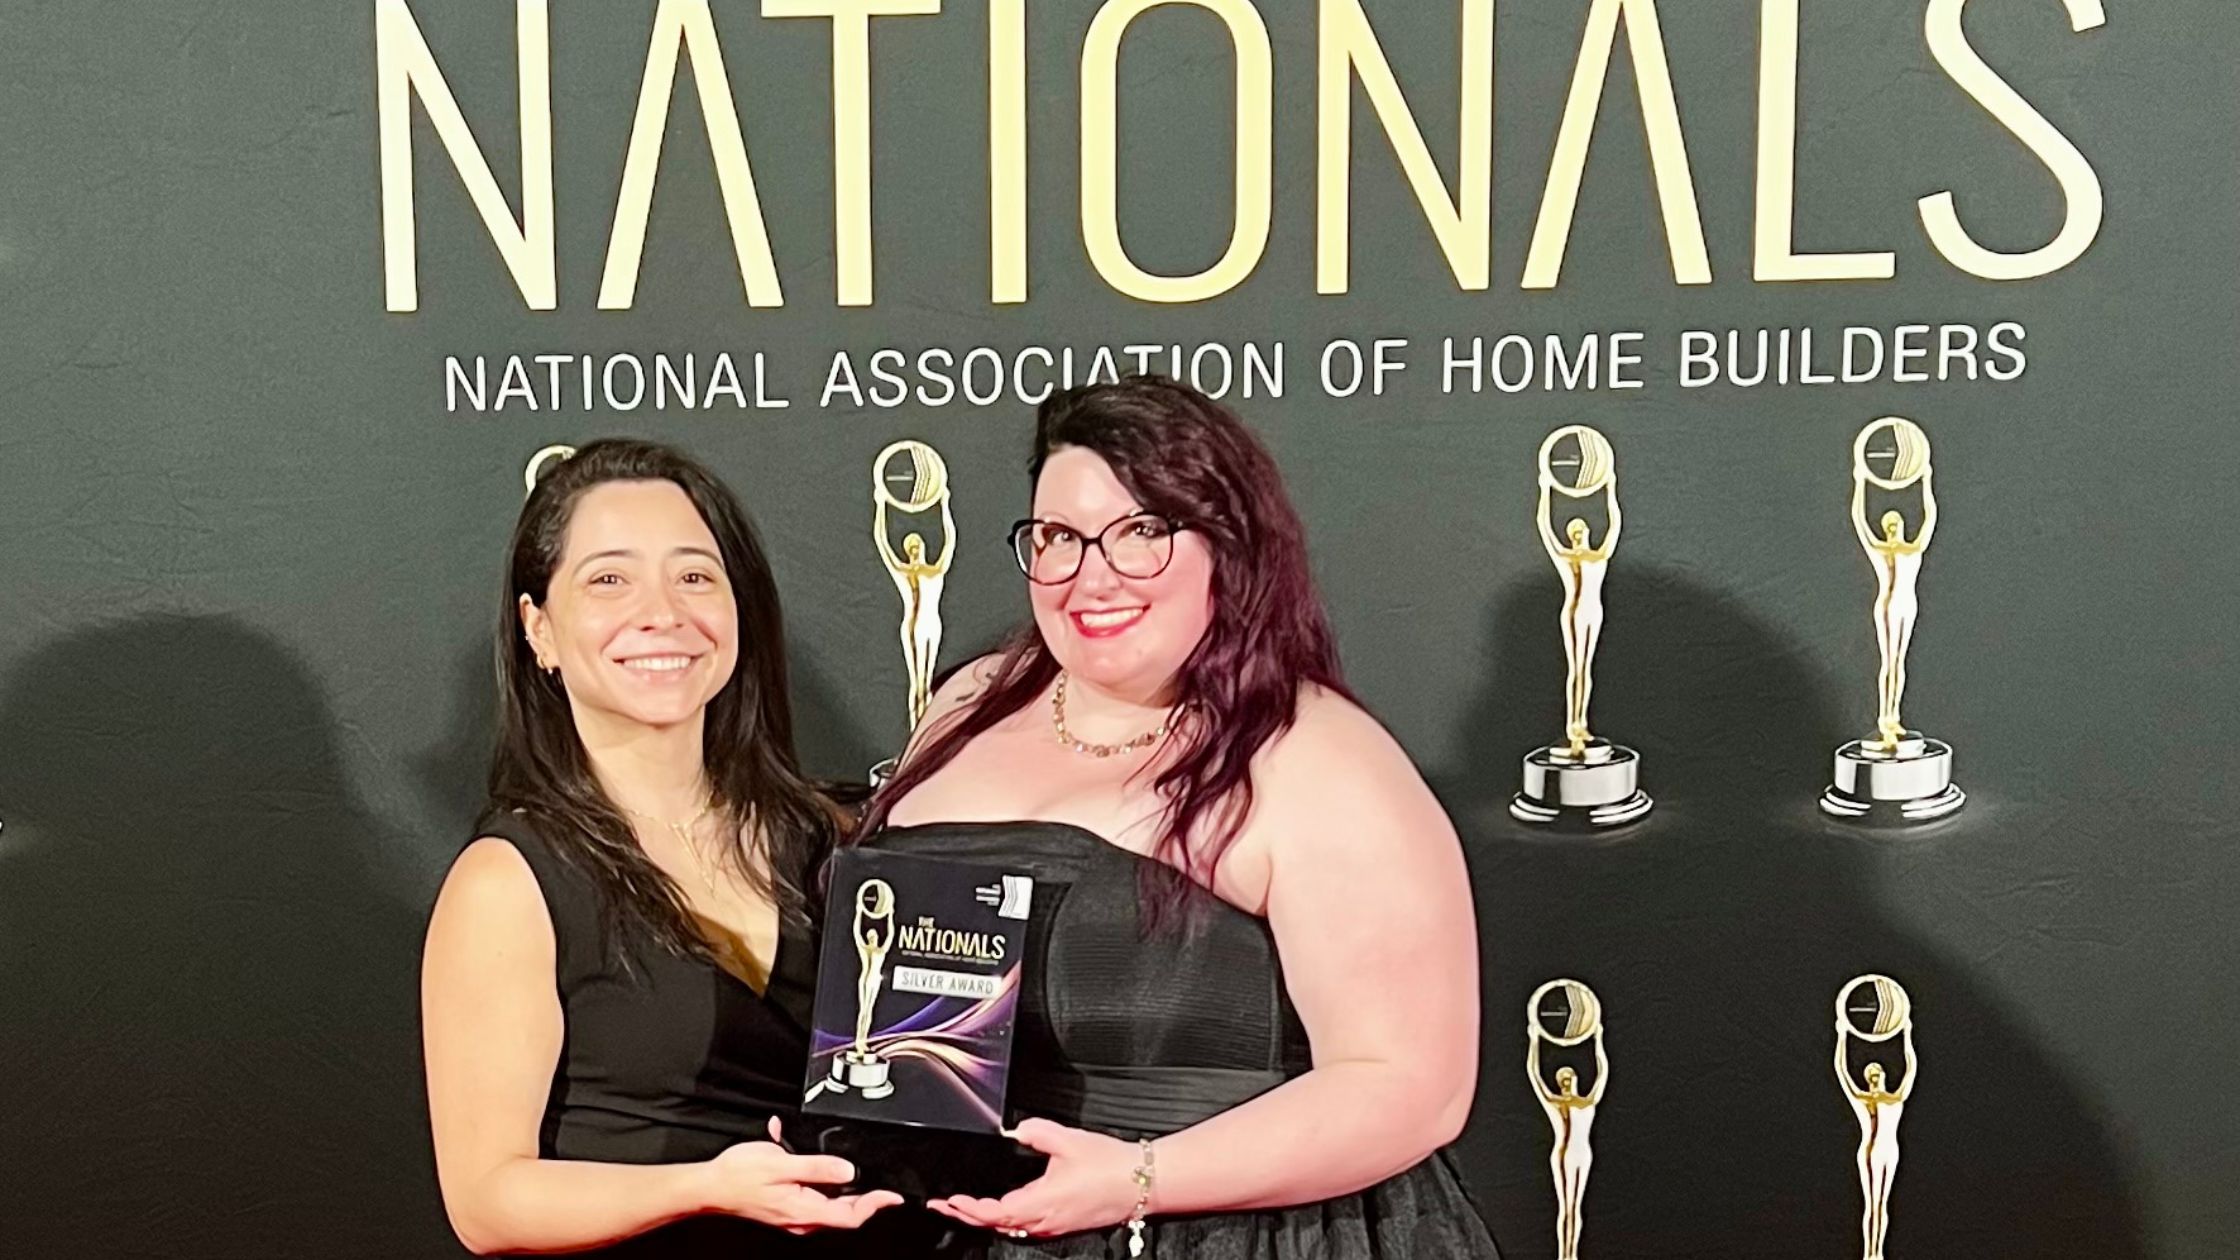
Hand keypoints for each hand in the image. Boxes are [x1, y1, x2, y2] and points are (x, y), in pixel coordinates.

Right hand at [702, 1117, 902, 1233]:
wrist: (709, 1185)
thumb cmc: (738, 1176)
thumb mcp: (781, 1164)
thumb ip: (817, 1167)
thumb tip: (848, 1168)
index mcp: (803, 1211)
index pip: (850, 1216)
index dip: (875, 1205)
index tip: (893, 1195)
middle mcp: (802, 1218)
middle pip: (845, 1211)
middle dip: (866, 1194)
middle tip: (881, 1177)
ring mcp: (795, 1214)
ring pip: (832, 1204)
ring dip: (843, 1184)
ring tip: (847, 1162)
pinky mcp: (789, 1206)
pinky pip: (815, 1197)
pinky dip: (823, 1180)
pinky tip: (815, 1162)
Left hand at [927, 1118, 1140, 1239]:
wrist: (1141, 1183)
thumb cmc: (1111, 1166)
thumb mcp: (1068, 1140)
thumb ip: (1037, 1132)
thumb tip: (1018, 1129)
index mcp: (1042, 1202)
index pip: (993, 1212)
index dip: (968, 1208)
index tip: (949, 1199)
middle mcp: (1044, 1221)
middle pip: (995, 1225)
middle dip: (966, 1216)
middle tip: (944, 1205)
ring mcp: (1053, 1226)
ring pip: (1009, 1229)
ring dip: (984, 1219)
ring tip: (964, 1208)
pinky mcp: (1062, 1224)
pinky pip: (1025, 1228)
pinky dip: (1004, 1221)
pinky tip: (999, 1212)